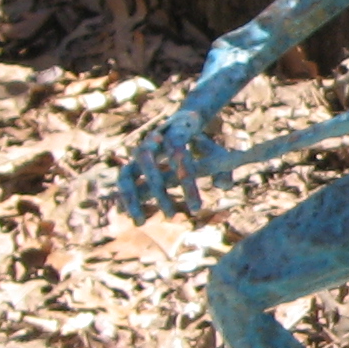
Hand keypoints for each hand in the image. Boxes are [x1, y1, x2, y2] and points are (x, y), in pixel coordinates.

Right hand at [120, 105, 218, 221]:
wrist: (182, 124)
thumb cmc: (202, 143)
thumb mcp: (217, 153)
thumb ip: (224, 167)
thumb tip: (222, 186)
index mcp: (176, 131)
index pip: (178, 153)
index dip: (185, 178)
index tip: (195, 206)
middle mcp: (152, 140)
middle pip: (147, 162)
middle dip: (158, 191)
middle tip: (171, 217)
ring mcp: (138, 152)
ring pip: (126, 174)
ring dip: (132, 199)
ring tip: (141, 223)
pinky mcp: (131, 164)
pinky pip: (124, 182)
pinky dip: (128, 199)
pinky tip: (137, 217)